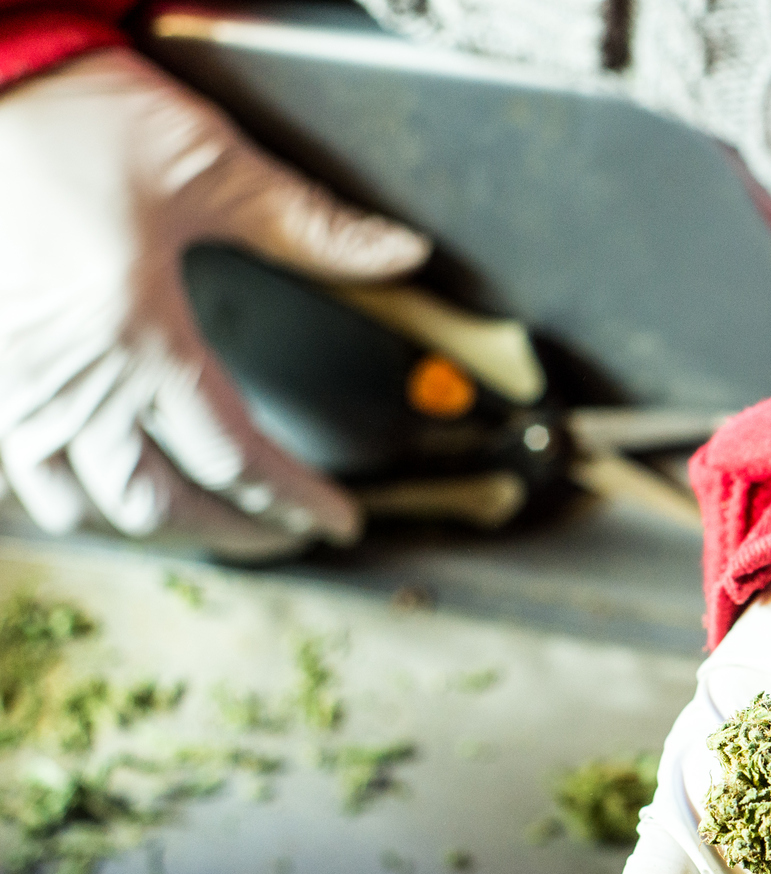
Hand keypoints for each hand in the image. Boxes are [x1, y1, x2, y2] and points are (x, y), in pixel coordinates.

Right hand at [0, 50, 430, 558]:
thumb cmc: (74, 115)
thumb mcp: (209, 165)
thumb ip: (310, 224)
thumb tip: (402, 254)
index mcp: (138, 336)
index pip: (237, 458)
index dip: (296, 502)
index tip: (337, 521)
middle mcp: (70, 375)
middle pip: (157, 503)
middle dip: (229, 530)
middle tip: (281, 532)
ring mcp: (14, 377)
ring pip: (79, 501)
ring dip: (147, 522)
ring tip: (201, 519)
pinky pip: (17, 466)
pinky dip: (66, 493)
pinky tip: (98, 485)